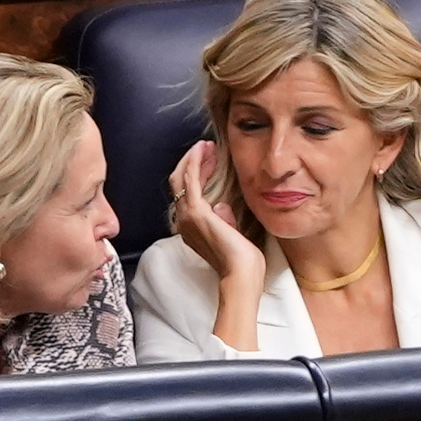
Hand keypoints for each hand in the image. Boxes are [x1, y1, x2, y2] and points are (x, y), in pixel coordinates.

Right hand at [168, 141, 269, 350]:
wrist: (242, 274)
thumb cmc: (241, 260)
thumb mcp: (231, 233)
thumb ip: (224, 219)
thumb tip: (221, 206)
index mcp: (191, 227)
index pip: (187, 193)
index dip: (195, 173)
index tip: (209, 159)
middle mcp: (184, 221)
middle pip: (179, 182)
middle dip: (192, 161)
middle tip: (206, 147)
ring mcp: (188, 216)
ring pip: (182, 177)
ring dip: (194, 158)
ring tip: (207, 146)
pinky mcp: (197, 211)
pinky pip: (190, 179)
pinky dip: (195, 161)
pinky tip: (204, 150)